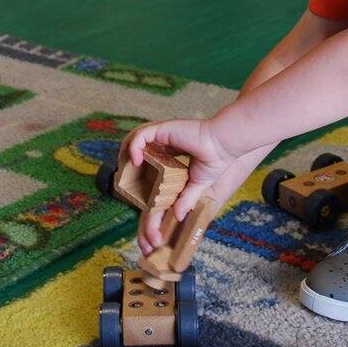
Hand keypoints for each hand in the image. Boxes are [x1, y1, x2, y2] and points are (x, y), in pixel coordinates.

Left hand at [124, 117, 240, 253]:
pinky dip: (134, 147)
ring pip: (133, 140)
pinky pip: (141, 136)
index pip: (148, 159)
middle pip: (136, 148)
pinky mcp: (163, 130)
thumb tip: (178, 216)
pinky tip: (136, 160)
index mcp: (170, 152)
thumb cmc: (215, 160)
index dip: (138, 170)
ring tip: (125, 170)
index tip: (133, 184)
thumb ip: (185, 199)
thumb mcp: (197, 185)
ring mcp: (162, 135)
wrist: (224, 146)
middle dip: (126, 161)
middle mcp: (164, 142)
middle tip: (123, 178)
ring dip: (126, 153)